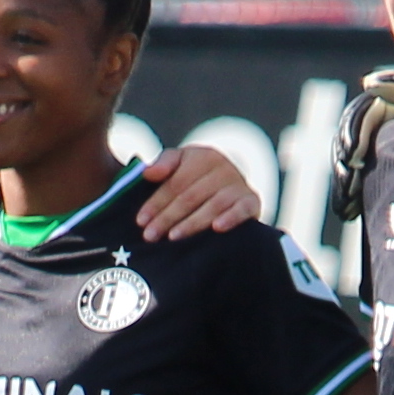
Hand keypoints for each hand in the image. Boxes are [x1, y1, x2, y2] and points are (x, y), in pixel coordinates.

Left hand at [136, 141, 271, 240]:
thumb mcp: (180, 165)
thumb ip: (164, 164)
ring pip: (213, 205)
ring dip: (192, 223)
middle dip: (168, 217)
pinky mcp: (253, 201)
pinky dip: (231, 218)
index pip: (175, 182)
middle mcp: (223, 167)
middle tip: (150, 236)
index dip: (156, 202)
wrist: (232, 190)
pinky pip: (242, 210)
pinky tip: (217, 229)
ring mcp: (239, 184)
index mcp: (203, 156)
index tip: (140, 221)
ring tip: (173, 238)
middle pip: (190, 196)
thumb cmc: (197, 179)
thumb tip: (148, 172)